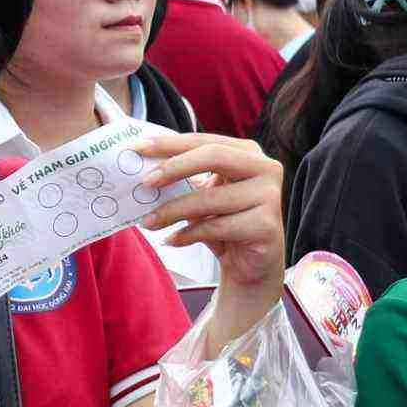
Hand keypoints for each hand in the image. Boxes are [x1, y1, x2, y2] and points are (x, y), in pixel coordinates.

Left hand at [139, 132, 286, 337]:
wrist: (249, 265)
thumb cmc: (222, 222)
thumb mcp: (201, 194)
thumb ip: (181, 178)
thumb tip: (139, 165)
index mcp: (247, 152)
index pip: (204, 140)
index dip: (169, 143)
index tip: (136, 149)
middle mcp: (265, 168)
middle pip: (213, 156)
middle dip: (174, 168)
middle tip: (144, 182)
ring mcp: (270, 196)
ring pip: (210, 198)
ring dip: (171, 211)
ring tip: (147, 222)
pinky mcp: (266, 226)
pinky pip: (216, 227)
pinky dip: (187, 235)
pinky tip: (171, 240)